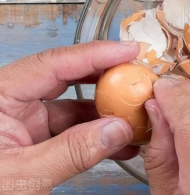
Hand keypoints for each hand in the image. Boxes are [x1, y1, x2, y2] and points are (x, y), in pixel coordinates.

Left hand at [0, 41, 140, 194]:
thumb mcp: (23, 176)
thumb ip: (72, 151)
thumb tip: (118, 129)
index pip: (52, 64)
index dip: (94, 54)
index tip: (128, 51)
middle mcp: (10, 104)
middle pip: (66, 77)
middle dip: (106, 77)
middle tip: (138, 76)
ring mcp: (23, 123)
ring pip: (73, 106)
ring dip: (107, 112)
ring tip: (137, 115)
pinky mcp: (34, 142)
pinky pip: (72, 132)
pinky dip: (98, 136)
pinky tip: (122, 143)